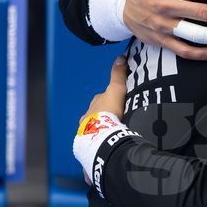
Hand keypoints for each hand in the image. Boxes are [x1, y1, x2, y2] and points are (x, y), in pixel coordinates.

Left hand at [74, 56, 129, 181]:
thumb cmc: (109, 112)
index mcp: (94, 105)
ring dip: (101, 132)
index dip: (109, 100)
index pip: (101, 99)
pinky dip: (99, 146)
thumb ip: (118, 75)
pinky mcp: (88, 146)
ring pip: (94, 130)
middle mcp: (87, 117)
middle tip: (116, 121)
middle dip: (104, 117)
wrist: (101, 136)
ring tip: (112, 137)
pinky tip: (106, 150)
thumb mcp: (116, 90)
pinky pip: (94, 145)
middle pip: (96, 115)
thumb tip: (120, 57)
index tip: (117, 103)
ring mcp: (86, 133)